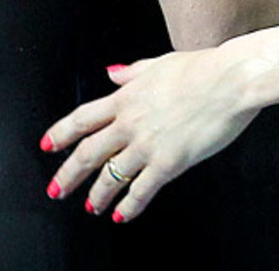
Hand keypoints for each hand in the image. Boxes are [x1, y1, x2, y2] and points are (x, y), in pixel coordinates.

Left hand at [42, 51, 260, 221]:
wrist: (230, 80)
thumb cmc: (203, 68)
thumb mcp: (160, 62)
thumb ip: (133, 70)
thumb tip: (112, 71)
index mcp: (128, 96)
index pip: (83, 118)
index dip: (61, 133)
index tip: (48, 144)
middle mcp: (131, 122)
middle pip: (87, 152)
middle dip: (68, 174)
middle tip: (57, 188)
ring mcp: (147, 144)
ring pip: (109, 176)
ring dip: (96, 195)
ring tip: (90, 206)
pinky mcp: (168, 163)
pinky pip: (140, 191)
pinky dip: (128, 207)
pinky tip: (122, 215)